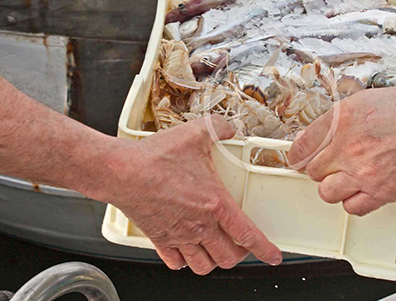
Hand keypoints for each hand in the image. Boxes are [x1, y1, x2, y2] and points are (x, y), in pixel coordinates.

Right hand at [97, 115, 281, 273]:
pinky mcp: (159, 239)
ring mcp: (178, 235)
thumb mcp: (195, 134)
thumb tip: (229, 129)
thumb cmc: (155, 158)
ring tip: (216, 250)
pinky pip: (176, 261)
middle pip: (228, 257)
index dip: (265, 249)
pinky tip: (186, 251)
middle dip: (239, 255)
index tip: (274, 256)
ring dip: (213, 261)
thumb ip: (218, 129)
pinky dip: (184, 261)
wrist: (121, 171)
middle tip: (241, 246)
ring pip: (204, 265)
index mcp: (215, 204)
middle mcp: (199, 226)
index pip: (248, 235)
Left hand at [287, 87, 395, 215]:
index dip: (299, 155)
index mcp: (341, 121)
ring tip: (348, 176)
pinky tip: (362, 187)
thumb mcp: (360, 102)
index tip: (302, 158)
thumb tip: (307, 140)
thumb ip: (331, 122)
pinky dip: (354, 200)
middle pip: (313, 172)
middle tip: (336, 162)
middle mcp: (350, 148)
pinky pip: (352, 208)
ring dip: (335, 186)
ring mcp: (365, 172)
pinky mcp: (382, 191)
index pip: (300, 149)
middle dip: (322, 168)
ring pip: (327, 193)